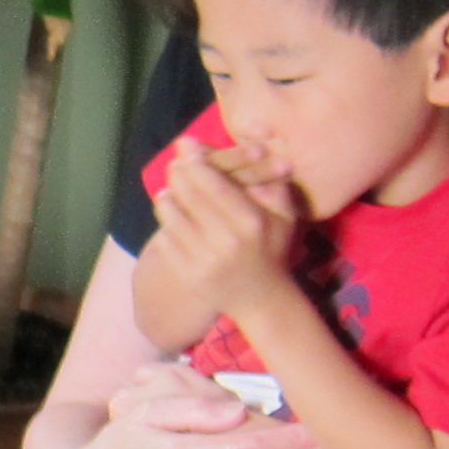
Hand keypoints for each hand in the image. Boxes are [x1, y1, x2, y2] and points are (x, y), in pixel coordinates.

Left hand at [145, 142, 302, 329]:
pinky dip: (165, 224)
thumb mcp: (283, 214)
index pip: (213, 184)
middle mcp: (226, 242)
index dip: (195, 162)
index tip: (187, 149)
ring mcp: (204, 260)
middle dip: (178, 174)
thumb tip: (253, 151)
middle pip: (188, 195)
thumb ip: (267, 180)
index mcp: (250, 222)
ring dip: (167, 197)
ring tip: (169, 189)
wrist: (260, 298)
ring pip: (171, 216)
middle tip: (174, 164)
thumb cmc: (271, 247)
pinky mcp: (188, 275)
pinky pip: (166, 239)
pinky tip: (171, 216)